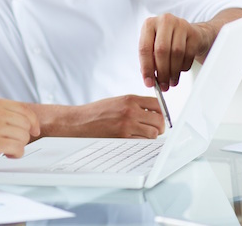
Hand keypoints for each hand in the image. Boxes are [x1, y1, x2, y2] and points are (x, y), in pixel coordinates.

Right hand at [0, 98, 39, 174]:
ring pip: (24, 137)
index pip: (24, 109)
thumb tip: (24, 120)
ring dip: (18, 146)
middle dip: (22, 136)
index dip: (33, 121)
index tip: (35, 129)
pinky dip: (16, 154)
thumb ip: (1, 114)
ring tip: (5, 148)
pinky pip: (18, 148)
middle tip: (11, 142)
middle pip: (26, 123)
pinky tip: (5, 154)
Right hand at [44, 95, 164, 138]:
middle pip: (159, 120)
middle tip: (154, 129)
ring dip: (151, 136)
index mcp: (129, 99)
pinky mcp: (123, 137)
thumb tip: (153, 113)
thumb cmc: (97, 112)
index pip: (158, 104)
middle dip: (159, 126)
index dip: (161, 112)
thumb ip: (135, 105)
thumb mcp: (117, 101)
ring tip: (142, 134)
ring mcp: (127, 125)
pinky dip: (141, 142)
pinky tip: (134, 139)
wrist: (80, 121)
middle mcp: (130, 110)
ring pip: (153, 133)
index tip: (159, 117)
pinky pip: (142, 142)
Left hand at [138, 13, 214, 91]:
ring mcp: (180, 24)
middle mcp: (164, 21)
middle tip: (163, 85)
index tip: (148, 82)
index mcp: (149, 24)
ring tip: (172, 82)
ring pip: (176, 53)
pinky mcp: (194, 32)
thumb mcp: (154, 46)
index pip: (144, 48)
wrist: (192, 33)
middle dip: (162, 72)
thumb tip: (149, 79)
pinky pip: (188, 54)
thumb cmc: (169, 41)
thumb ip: (149, 60)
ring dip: (173, 72)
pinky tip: (180, 70)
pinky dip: (183, 66)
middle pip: (161, 50)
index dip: (146, 68)